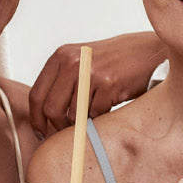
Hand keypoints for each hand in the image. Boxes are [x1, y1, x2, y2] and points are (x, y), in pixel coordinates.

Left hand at [28, 32, 165, 137]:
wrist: (145, 50)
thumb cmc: (112, 60)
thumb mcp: (80, 61)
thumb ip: (60, 81)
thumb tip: (43, 115)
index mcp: (61, 56)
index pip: (36, 94)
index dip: (36, 118)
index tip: (40, 131)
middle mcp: (73, 62)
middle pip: (51, 108)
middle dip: (58, 125)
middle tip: (66, 131)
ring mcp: (90, 72)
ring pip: (73, 115)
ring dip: (82, 122)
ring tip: (92, 113)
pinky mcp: (109, 83)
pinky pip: (96, 114)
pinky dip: (100, 116)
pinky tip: (108, 104)